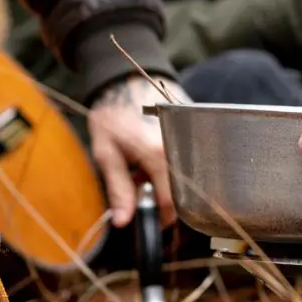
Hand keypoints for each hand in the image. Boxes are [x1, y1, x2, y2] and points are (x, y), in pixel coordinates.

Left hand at [89, 76, 188, 227]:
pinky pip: (190, 159)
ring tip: (144, 170)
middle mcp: (181, 146)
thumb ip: (118, 189)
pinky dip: (173, 165)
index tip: (152, 221)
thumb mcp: (106, 153)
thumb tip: (123, 222)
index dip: (163, 217)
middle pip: (183, 190)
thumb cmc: (113, 114)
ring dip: (168, 181)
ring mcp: (191, 137)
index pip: (171, 201)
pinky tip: (154, 157)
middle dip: (163, 198)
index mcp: (158, 154)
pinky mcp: (195, 130)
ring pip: (187, 176)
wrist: (125, 79)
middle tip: (142, 188)